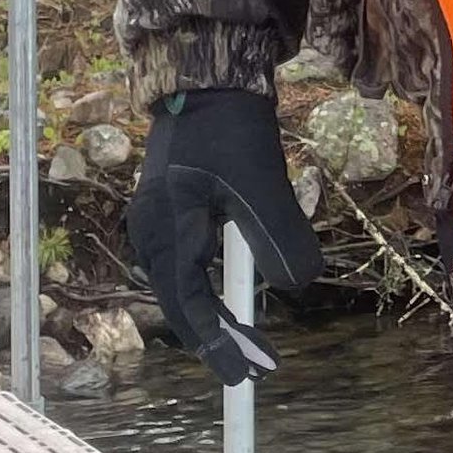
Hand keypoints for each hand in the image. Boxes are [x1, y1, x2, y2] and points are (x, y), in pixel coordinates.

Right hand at [126, 88, 324, 384]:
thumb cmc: (231, 130)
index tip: (246, 374)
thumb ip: (281, 237)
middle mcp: (152, 231)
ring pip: (184, 285)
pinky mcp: (170, 210)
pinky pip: (187, 264)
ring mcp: (157, 221)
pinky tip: (236, 298)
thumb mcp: (264, 184)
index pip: (189, 304)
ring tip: (249, 343)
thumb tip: (300, 286)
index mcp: (166, 230)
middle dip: (218, 336)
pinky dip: (210, 289)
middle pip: (182, 302)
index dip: (218, 342)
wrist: (208, 78)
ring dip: (215, 314)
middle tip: (255, 367)